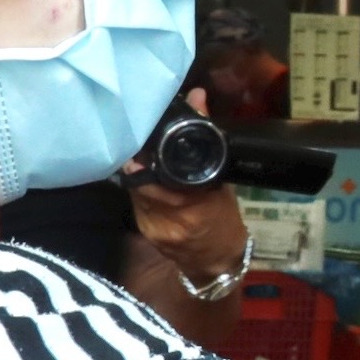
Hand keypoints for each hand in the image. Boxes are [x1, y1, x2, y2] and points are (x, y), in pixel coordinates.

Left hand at [128, 92, 248, 285]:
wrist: (218, 263)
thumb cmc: (225, 221)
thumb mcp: (222, 182)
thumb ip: (205, 140)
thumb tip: (197, 96)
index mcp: (197, 204)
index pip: (162, 172)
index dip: (146, 153)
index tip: (144, 134)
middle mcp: (173, 218)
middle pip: (141, 180)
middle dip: (137, 159)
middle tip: (137, 139)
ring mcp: (154, 228)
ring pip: (134, 189)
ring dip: (135, 172)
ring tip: (140, 156)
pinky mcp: (143, 232)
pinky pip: (135, 202)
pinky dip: (137, 188)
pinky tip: (143, 181)